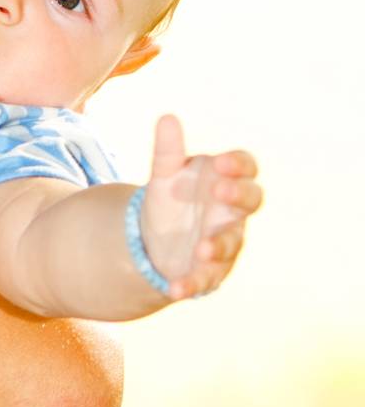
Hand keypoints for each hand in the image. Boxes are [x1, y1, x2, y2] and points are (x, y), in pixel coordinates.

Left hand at [141, 115, 262, 300]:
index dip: (238, 165)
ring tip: (200, 246)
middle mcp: (232, 213)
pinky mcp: (209, 271)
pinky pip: (205, 279)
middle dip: (239, 196)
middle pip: (251, 201)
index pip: (246, 168)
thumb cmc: (173, 197)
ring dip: (217, 245)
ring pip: (230, 243)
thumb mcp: (165, 173)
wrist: (156, 237)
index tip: (221, 162)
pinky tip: (174, 289)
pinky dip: (191, 283)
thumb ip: (168, 150)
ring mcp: (225, 242)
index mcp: (225, 181)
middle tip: (221, 191)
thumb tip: (167, 117)